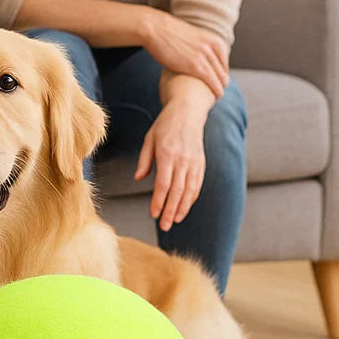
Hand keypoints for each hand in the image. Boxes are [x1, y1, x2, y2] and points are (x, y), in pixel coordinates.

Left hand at [134, 97, 209, 231]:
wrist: (188, 112)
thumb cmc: (164, 125)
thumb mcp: (149, 139)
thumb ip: (145, 160)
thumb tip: (138, 178)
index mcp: (167, 154)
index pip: (163, 184)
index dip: (159, 201)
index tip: (153, 213)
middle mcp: (182, 160)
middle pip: (177, 191)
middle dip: (170, 210)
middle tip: (164, 226)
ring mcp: (194, 162)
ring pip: (189, 190)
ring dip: (182, 208)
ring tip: (174, 221)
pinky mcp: (201, 163)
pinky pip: (197, 184)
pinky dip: (191, 198)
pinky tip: (185, 208)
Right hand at [144, 13, 228, 98]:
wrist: (156, 29)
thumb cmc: (167, 33)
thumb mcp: (190, 37)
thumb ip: (197, 45)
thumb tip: (194, 52)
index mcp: (213, 40)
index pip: (224, 62)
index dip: (221, 74)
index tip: (217, 82)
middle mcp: (212, 47)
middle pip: (223, 71)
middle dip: (222, 83)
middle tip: (217, 93)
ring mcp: (205, 56)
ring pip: (220, 78)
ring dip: (220, 89)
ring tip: (216, 97)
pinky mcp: (195, 65)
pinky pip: (212, 81)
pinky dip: (216, 90)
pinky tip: (215, 98)